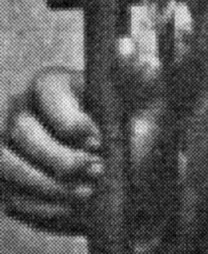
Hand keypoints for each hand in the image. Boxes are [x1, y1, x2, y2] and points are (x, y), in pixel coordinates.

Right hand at [0, 53, 163, 235]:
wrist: (124, 186)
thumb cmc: (132, 138)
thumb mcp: (147, 110)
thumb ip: (142, 79)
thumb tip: (127, 45)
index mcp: (54, 84)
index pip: (46, 91)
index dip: (70, 120)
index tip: (98, 142)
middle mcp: (22, 110)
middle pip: (20, 130)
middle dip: (59, 157)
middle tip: (96, 172)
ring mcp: (7, 148)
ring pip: (7, 164)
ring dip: (49, 185)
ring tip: (87, 194)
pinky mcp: (4, 182)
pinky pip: (9, 196)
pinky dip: (42, 206)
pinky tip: (71, 208)